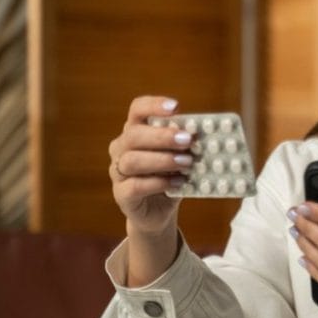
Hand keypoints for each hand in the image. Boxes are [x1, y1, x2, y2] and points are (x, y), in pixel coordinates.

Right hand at [108, 95, 192, 234]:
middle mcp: (121, 148)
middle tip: (187, 139)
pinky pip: (135, 186)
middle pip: (133, 134)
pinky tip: (178, 182)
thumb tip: (199, 134)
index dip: (154, 105)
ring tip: (187, 162)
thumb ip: (185, 145)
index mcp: (135, 131)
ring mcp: (118, 171)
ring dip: (162, 160)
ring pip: (132, 160)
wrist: (159, 212)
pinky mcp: (121, 195)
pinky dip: (159, 183)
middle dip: (162, 136)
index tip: (175, 107)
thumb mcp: (180, 157)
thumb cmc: (170, 177)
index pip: (137, 110)